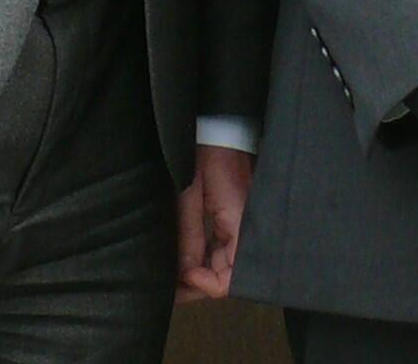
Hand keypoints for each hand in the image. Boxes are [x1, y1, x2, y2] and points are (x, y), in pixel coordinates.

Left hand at [175, 143, 253, 301]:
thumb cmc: (205, 154)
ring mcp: (242, 225)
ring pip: (224, 265)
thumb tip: (185, 273)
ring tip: (171, 278)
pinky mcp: (235, 220)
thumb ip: (190, 235)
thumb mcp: (190, 194)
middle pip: (227, 275)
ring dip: (199, 274)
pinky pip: (222, 250)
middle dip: (198, 285)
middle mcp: (247, 229)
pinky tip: (183, 261)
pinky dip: (203, 259)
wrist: (220, 130)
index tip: (184, 275)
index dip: (208, 284)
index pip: (233, 276)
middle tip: (170, 288)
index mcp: (240, 223)